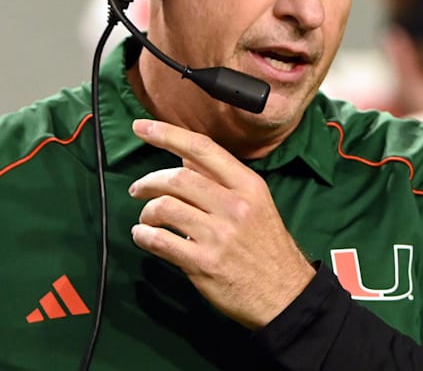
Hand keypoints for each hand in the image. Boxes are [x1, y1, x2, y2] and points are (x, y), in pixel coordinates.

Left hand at [128, 118, 315, 329]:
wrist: (285, 295)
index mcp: (248, 186)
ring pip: (164, 208)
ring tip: (146, 220)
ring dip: (146, 212)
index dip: (167, 134)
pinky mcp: (203, 263)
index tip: (141, 127)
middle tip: (137, 189)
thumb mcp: (256, 204)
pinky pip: (160, 241)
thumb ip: (221, 180)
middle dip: (148, 181)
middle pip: (177, 178)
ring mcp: (218, 235)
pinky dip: (144, 236)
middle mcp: (234, 206)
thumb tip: (184, 158)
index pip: (202, 149)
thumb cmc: (267, 247)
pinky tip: (143, 236)